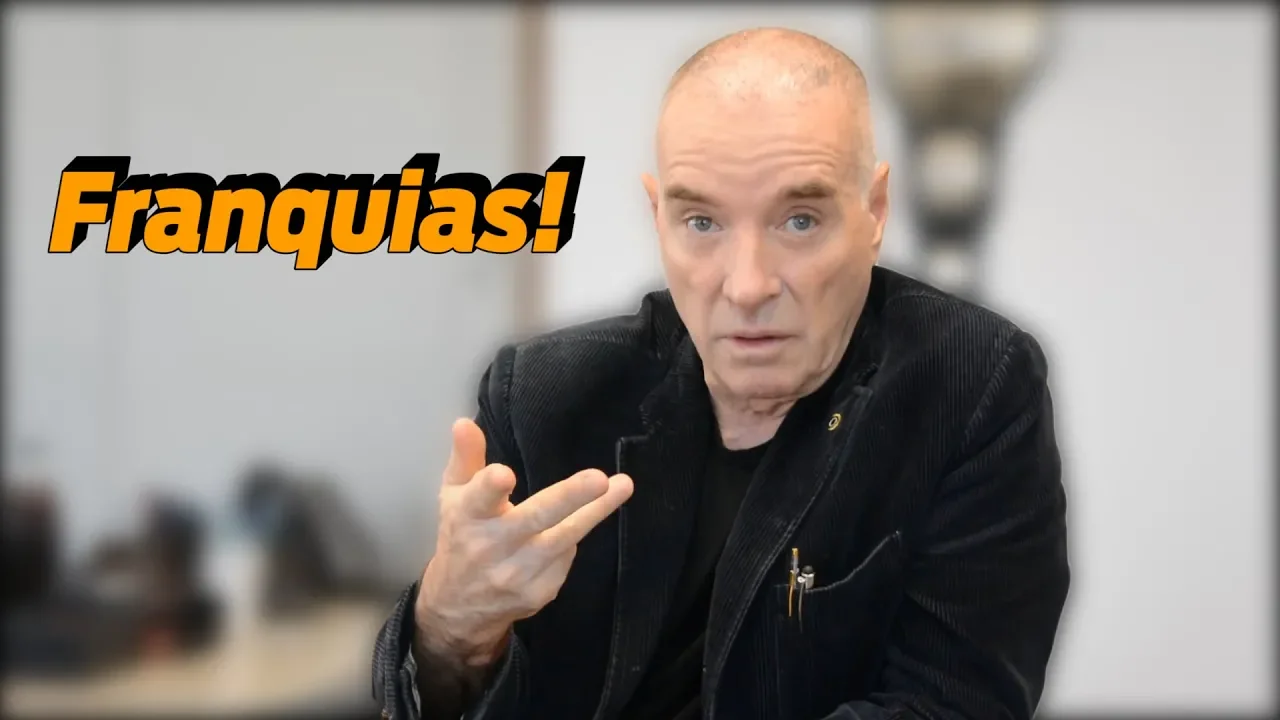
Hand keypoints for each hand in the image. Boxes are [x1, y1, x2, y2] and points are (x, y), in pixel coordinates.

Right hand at [415, 417, 633, 668]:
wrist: (459, 607)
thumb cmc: (461, 537)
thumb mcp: (454, 496)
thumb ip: (466, 458)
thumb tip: (464, 422)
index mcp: (468, 516)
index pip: (479, 499)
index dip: (490, 487)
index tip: (503, 474)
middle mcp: (492, 547)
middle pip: (535, 518)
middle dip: (569, 498)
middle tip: (598, 479)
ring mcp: (517, 573)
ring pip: (565, 537)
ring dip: (596, 511)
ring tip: (622, 485)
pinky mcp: (538, 592)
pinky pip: (566, 557)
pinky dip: (570, 539)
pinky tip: (571, 526)